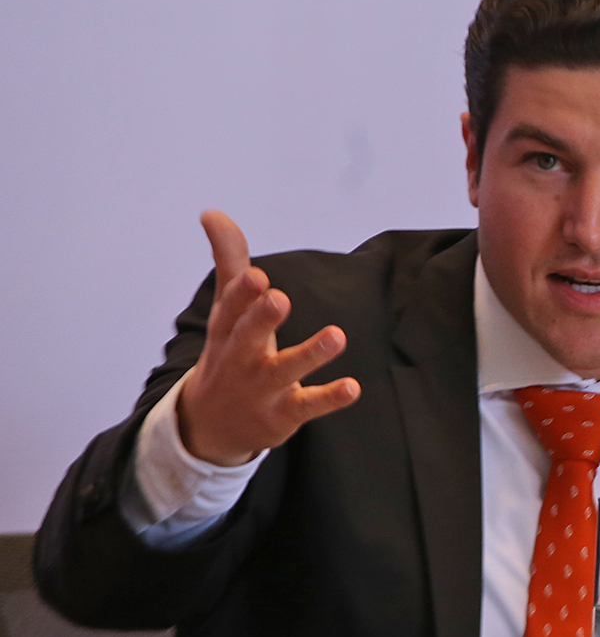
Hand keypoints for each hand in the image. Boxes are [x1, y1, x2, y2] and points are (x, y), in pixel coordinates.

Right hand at [174, 211, 360, 465]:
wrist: (210, 424)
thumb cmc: (228, 351)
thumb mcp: (226, 309)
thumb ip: (229, 260)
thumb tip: (212, 212)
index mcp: (227, 329)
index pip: (231, 308)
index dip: (242, 293)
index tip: (257, 275)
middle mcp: (241, 358)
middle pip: (248, 336)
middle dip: (262, 318)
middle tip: (279, 297)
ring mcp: (262, 388)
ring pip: (284, 370)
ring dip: (310, 354)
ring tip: (337, 335)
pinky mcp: (283, 413)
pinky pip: (308, 405)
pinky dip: (329, 397)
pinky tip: (353, 387)